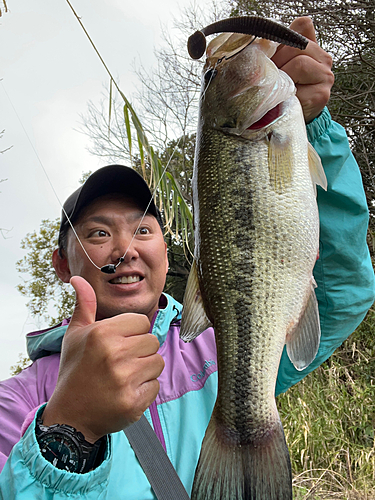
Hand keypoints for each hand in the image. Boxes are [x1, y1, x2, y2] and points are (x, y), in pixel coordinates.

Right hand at [42, 276, 163, 442]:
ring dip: (145, 370)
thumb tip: (79, 279)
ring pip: (158, 362)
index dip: (132, 332)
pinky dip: (144, 390)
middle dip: (140, 351)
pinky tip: (125, 392)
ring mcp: (125, 379)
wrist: (70, 415)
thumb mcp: (75, 334)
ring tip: (124, 376)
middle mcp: (115, 354)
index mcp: (103, 333)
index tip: (118, 344)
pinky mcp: (133, 402)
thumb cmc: (74, 370)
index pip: (142, 322)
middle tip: (119, 363)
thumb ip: (84, 304)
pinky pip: (156, 386)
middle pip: (152, 341)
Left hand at [272, 17, 333, 122]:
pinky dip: (286, 94)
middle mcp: (323, 58)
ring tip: (276, 88)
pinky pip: (299, 87)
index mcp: (313, 46)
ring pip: (300, 63)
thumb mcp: (279, 66)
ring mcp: (325, 76)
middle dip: (277, 60)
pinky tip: (282, 99)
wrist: (294, 117)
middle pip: (297, 46)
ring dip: (281, 77)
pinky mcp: (321, 95)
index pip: (302, 26)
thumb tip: (259, 45)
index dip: (282, 38)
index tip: (271, 55)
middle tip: (268, 77)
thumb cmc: (284, 90)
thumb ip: (276, 50)